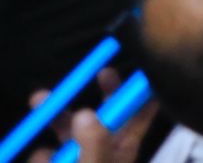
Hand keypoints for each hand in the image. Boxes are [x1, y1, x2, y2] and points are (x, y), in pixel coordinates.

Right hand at [26, 70, 156, 162]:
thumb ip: (93, 143)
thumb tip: (84, 113)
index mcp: (124, 147)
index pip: (142, 113)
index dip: (146, 90)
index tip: (145, 65)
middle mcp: (105, 149)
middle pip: (109, 113)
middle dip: (106, 91)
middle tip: (103, 70)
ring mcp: (81, 157)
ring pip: (70, 131)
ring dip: (57, 116)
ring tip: (38, 99)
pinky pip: (49, 156)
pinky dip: (42, 157)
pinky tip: (42, 160)